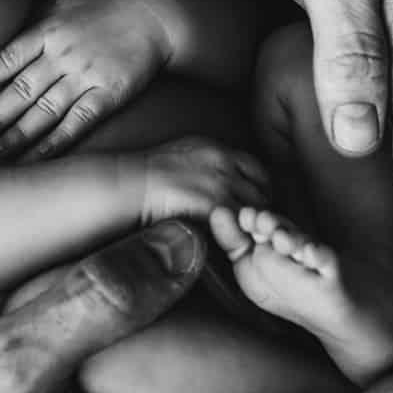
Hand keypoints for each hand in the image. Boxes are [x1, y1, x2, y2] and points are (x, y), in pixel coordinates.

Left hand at [0, 0, 171, 159]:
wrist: (154, 17)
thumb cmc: (105, 9)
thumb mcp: (63, 2)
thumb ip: (32, 19)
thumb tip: (0, 31)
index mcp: (47, 31)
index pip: (5, 59)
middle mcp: (62, 55)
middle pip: (21, 90)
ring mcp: (86, 75)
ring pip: (46, 109)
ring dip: (20, 133)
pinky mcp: (109, 93)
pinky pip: (79, 120)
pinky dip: (58, 138)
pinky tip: (40, 154)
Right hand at [140, 135, 269, 224]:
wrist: (132, 182)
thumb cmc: (147, 173)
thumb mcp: (181, 156)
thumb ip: (203, 164)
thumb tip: (210, 176)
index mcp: (216, 150)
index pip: (255, 168)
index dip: (259, 186)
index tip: (255, 200)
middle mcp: (224, 164)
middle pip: (260, 189)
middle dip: (258, 208)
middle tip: (252, 225)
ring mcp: (221, 184)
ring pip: (253, 209)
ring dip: (250, 224)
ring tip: (242, 237)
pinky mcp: (213, 205)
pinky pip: (238, 223)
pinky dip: (238, 234)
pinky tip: (231, 242)